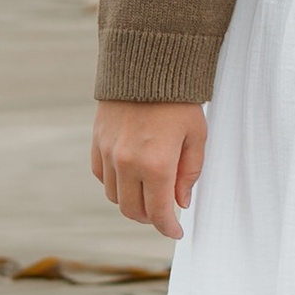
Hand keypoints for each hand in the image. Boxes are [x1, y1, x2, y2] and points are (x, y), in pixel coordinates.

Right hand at [91, 98, 206, 239]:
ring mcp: (108, 152)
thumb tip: (180, 202)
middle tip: (164, 214)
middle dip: (150, 218)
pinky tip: (130, 177)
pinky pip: (101, 176)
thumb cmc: (179, 99)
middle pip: (132, 210)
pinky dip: (114, 184)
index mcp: (156, 164)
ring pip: (114, 196)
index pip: (158, 212)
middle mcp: (127, 163)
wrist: (148, 62)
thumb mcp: (197, 135)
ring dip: (131, 202)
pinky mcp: (97, 141)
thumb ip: (189, 173)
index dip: (168, 228)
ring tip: (148, 195)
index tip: (176, 232)